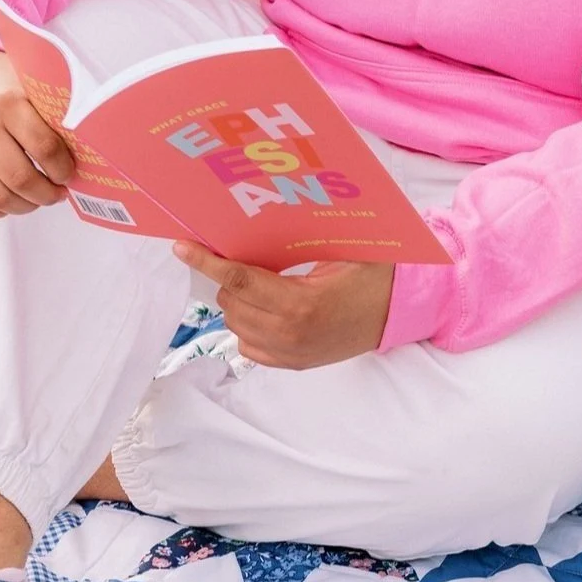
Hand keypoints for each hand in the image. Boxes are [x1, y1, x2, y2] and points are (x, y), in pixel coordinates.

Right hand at [0, 49, 76, 218]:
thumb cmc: (7, 89)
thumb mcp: (31, 89)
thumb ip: (52, 116)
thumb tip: (88, 153)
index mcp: (8, 103)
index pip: (44, 147)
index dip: (63, 169)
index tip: (71, 174)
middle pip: (19, 178)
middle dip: (47, 194)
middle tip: (58, 193)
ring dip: (24, 206)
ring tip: (37, 199)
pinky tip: (9, 203)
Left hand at [173, 243, 394, 368]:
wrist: (398, 312)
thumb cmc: (373, 274)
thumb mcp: (342, 250)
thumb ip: (301, 242)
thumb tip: (259, 218)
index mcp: (302, 302)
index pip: (239, 281)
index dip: (208, 262)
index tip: (182, 247)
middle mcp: (290, 333)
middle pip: (231, 303)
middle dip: (228, 279)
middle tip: (242, 258)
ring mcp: (290, 353)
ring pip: (235, 326)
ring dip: (237, 303)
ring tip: (258, 284)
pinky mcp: (292, 364)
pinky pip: (248, 347)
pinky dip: (248, 325)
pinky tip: (266, 309)